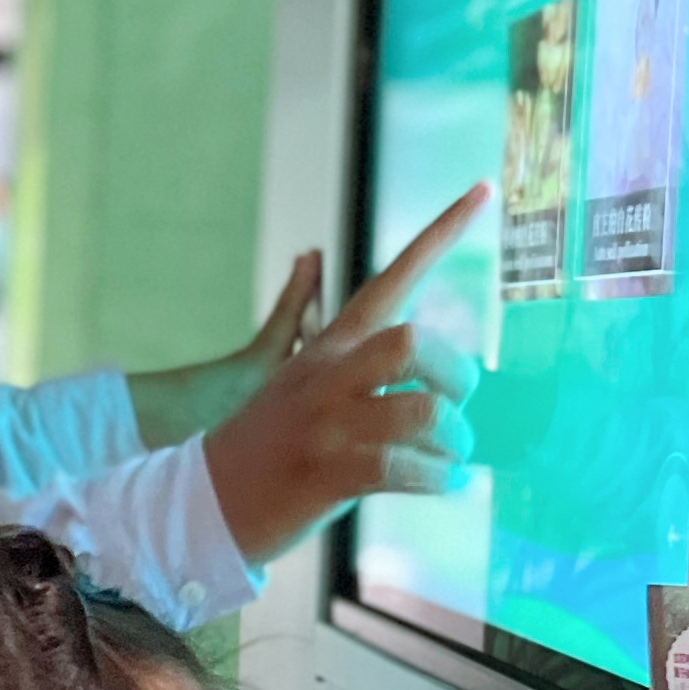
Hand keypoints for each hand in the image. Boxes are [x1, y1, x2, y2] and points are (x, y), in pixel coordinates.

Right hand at [187, 196, 487, 562]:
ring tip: (451, 456)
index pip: (393, 276)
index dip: (442, 231)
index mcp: (329, 346)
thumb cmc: (265, 441)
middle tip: (456, 405)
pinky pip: (407, 469)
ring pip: (424, 412)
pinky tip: (441, 483)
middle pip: (414, 342)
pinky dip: (440, 479)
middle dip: (457, 375)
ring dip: (456, 441)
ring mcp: (328, 423)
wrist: (204, 500)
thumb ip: (337, 342)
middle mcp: (328, 375)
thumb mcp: (294, 376)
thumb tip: (316, 266)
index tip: (484, 189)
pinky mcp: (329, 472)